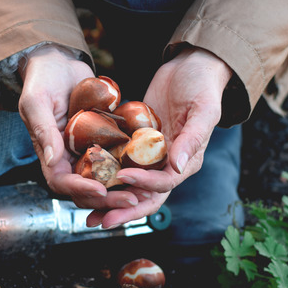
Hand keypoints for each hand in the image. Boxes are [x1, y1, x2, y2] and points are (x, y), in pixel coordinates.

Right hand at [18, 45, 139, 209]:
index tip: (100, 190)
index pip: (62, 182)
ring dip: (123, 189)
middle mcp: (68, 157)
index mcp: (49, 154)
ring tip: (145, 193)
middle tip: (131, 200)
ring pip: (105, 179)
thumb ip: (44, 131)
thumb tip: (53, 161)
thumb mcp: (37, 102)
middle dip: (108, 199)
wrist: (59, 61)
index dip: (80, 190)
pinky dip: (132, 168)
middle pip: (86, 188)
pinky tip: (151, 170)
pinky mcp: (103, 140)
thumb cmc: (42, 79)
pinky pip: (117, 159)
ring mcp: (87, 150)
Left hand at [85, 46, 233, 227]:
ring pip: (128, 187)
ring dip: (109, 202)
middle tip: (98, 221)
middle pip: (143, 197)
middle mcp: (167, 166)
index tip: (123, 178)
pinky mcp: (135, 146)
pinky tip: (83, 182)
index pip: (163, 185)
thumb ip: (192, 139)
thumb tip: (176, 166)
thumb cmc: (202, 86)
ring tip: (87, 214)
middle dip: (121, 211)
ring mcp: (149, 157)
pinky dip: (103, 177)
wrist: (190, 67)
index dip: (143, 185)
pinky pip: (118, 165)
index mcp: (186, 162)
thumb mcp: (204, 109)